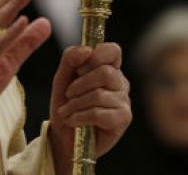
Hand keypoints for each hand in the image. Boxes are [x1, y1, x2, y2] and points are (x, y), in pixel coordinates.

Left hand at [48, 43, 131, 173]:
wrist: (63, 137)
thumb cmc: (66, 105)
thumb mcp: (62, 78)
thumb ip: (71, 59)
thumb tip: (87, 50)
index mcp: (108, 68)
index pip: (113, 51)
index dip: (97, 55)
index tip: (79, 69)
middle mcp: (120, 82)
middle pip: (105, 73)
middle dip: (80, 84)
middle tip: (68, 95)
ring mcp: (124, 101)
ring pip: (99, 95)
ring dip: (75, 104)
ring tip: (67, 112)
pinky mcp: (123, 119)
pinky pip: (99, 113)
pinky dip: (80, 117)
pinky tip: (74, 121)